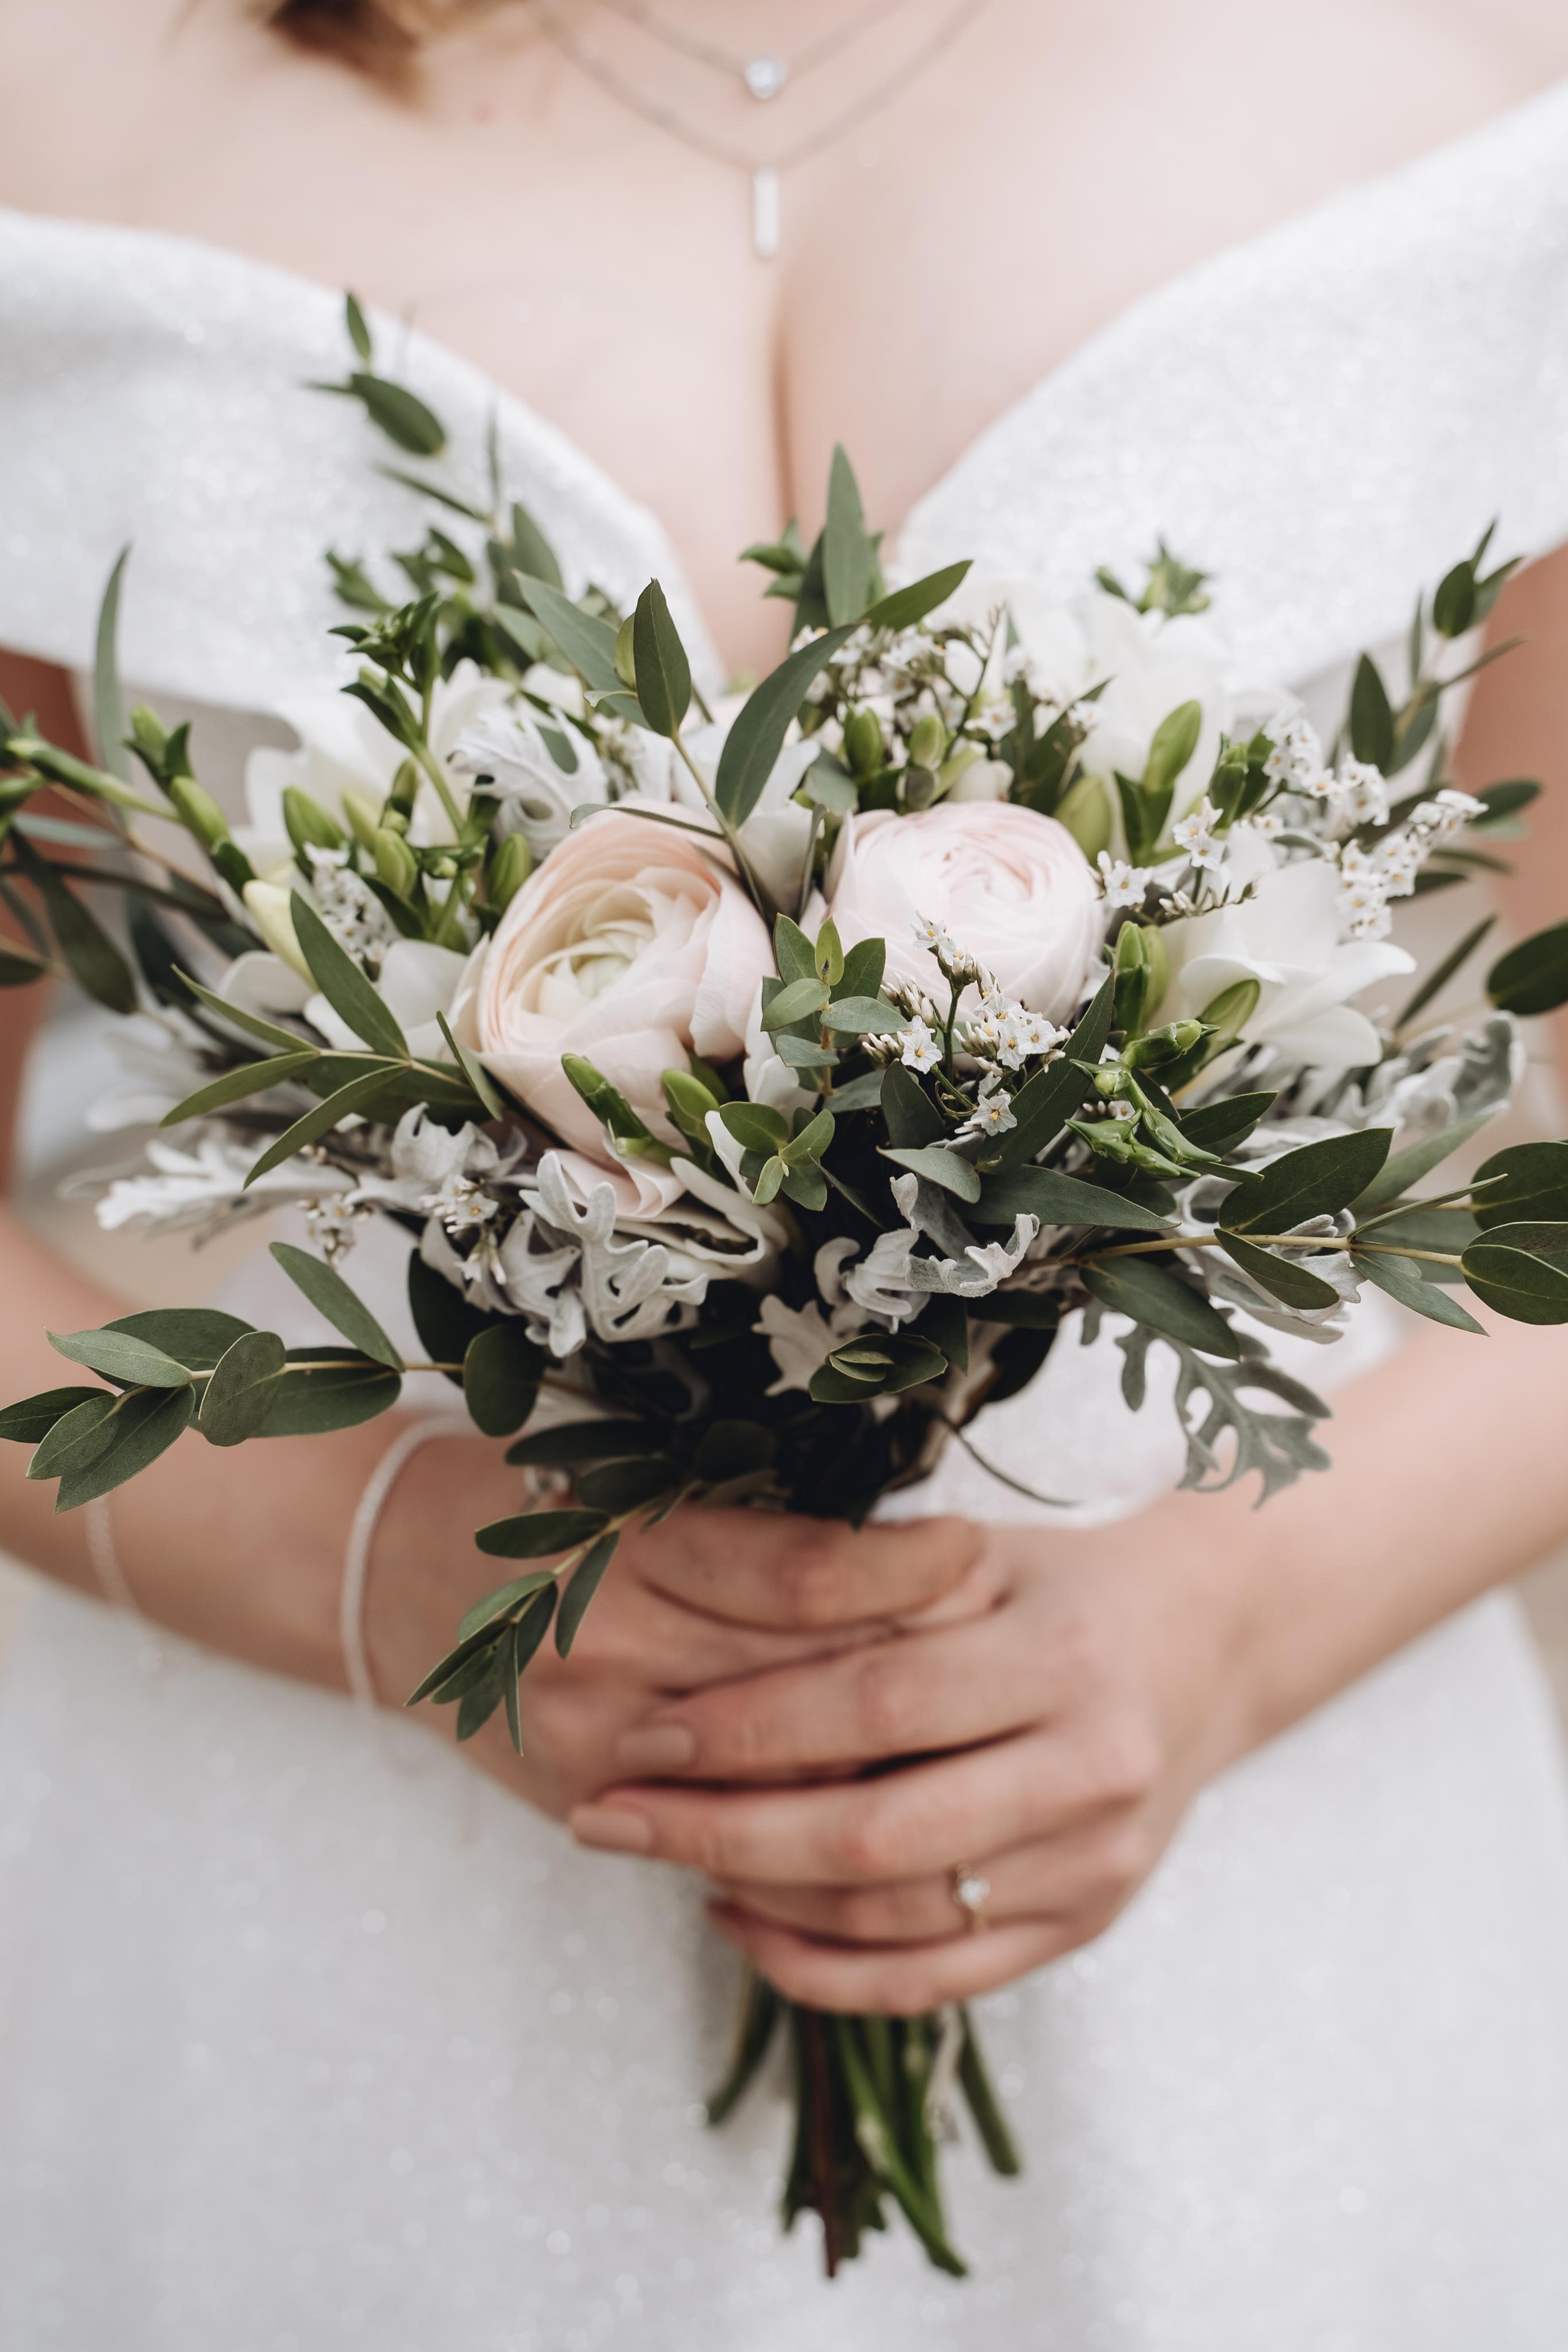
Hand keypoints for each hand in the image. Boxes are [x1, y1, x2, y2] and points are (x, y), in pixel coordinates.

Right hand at [369, 1442, 991, 1820]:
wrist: (389, 1579)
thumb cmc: (529, 1503)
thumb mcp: (629, 1476)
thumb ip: (754, 1526)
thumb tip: (922, 1555)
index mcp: (631, 1542)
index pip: (797, 1572)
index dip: (899, 1571)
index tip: (977, 1550)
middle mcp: (612, 1646)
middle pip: (806, 1683)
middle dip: (919, 1681)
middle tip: (1015, 1660)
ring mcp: (597, 1739)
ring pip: (779, 1776)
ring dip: (884, 1767)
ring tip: (978, 1743)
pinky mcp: (586, 1803)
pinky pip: (727, 1838)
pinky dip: (809, 1824)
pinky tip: (880, 1809)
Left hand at [567, 1513, 1260, 2012]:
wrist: (1204, 1645)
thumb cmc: (1057, 1587)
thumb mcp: (978, 1553)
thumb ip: (867, 1586)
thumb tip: (701, 1621)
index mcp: (1060, 1658)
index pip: (876, 1707)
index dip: (749, 1728)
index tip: (643, 1735)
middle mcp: (1090, 1771)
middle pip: (876, 1835)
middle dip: (722, 1832)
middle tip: (611, 1815)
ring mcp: (1094, 1864)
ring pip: (897, 1921)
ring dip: (760, 1902)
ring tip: (663, 1860)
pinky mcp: (1085, 1924)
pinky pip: (934, 1981)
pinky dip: (824, 1970)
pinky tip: (743, 1924)